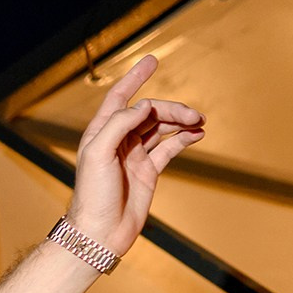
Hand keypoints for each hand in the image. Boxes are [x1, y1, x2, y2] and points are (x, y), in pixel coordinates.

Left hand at [64, 55, 203, 257]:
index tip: (152, 60)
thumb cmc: (92, 195)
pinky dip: (183, 139)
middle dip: (171, 109)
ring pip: (161, 128)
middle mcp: (118, 141)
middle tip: (192, 114)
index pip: (120, 98)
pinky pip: (169, 148)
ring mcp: (134, 155)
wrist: (100, 232)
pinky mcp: (148, 171)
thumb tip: (143, 106)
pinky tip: (197, 134)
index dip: (135, 78)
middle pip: (149, 113)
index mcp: (101, 132)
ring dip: (180, 122)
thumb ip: (119, 124)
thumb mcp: (99, 153)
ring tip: (199, 122)